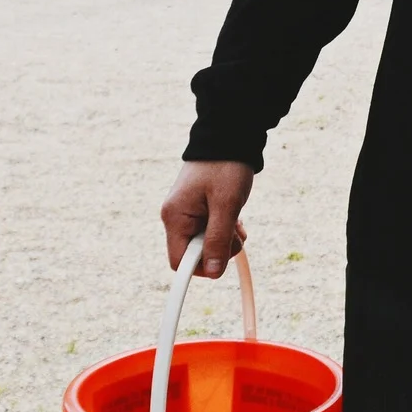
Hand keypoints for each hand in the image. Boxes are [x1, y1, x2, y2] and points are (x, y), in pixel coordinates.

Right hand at [161, 159, 253, 276]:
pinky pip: (209, 232)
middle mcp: (175, 217)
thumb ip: (217, 239)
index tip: (221, 262)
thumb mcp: (226, 205)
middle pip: (194, 254)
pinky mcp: (197, 210)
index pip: (179, 262)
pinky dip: (224, 230)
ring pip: (205, 244)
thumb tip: (212, 272)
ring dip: (224, 239)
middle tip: (235, 232)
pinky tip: (234, 218)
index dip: (199, 268)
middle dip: (218, 249)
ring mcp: (186, 214)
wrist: (229, 138)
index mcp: (175, 217)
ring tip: (236, 221)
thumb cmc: (226, 167)